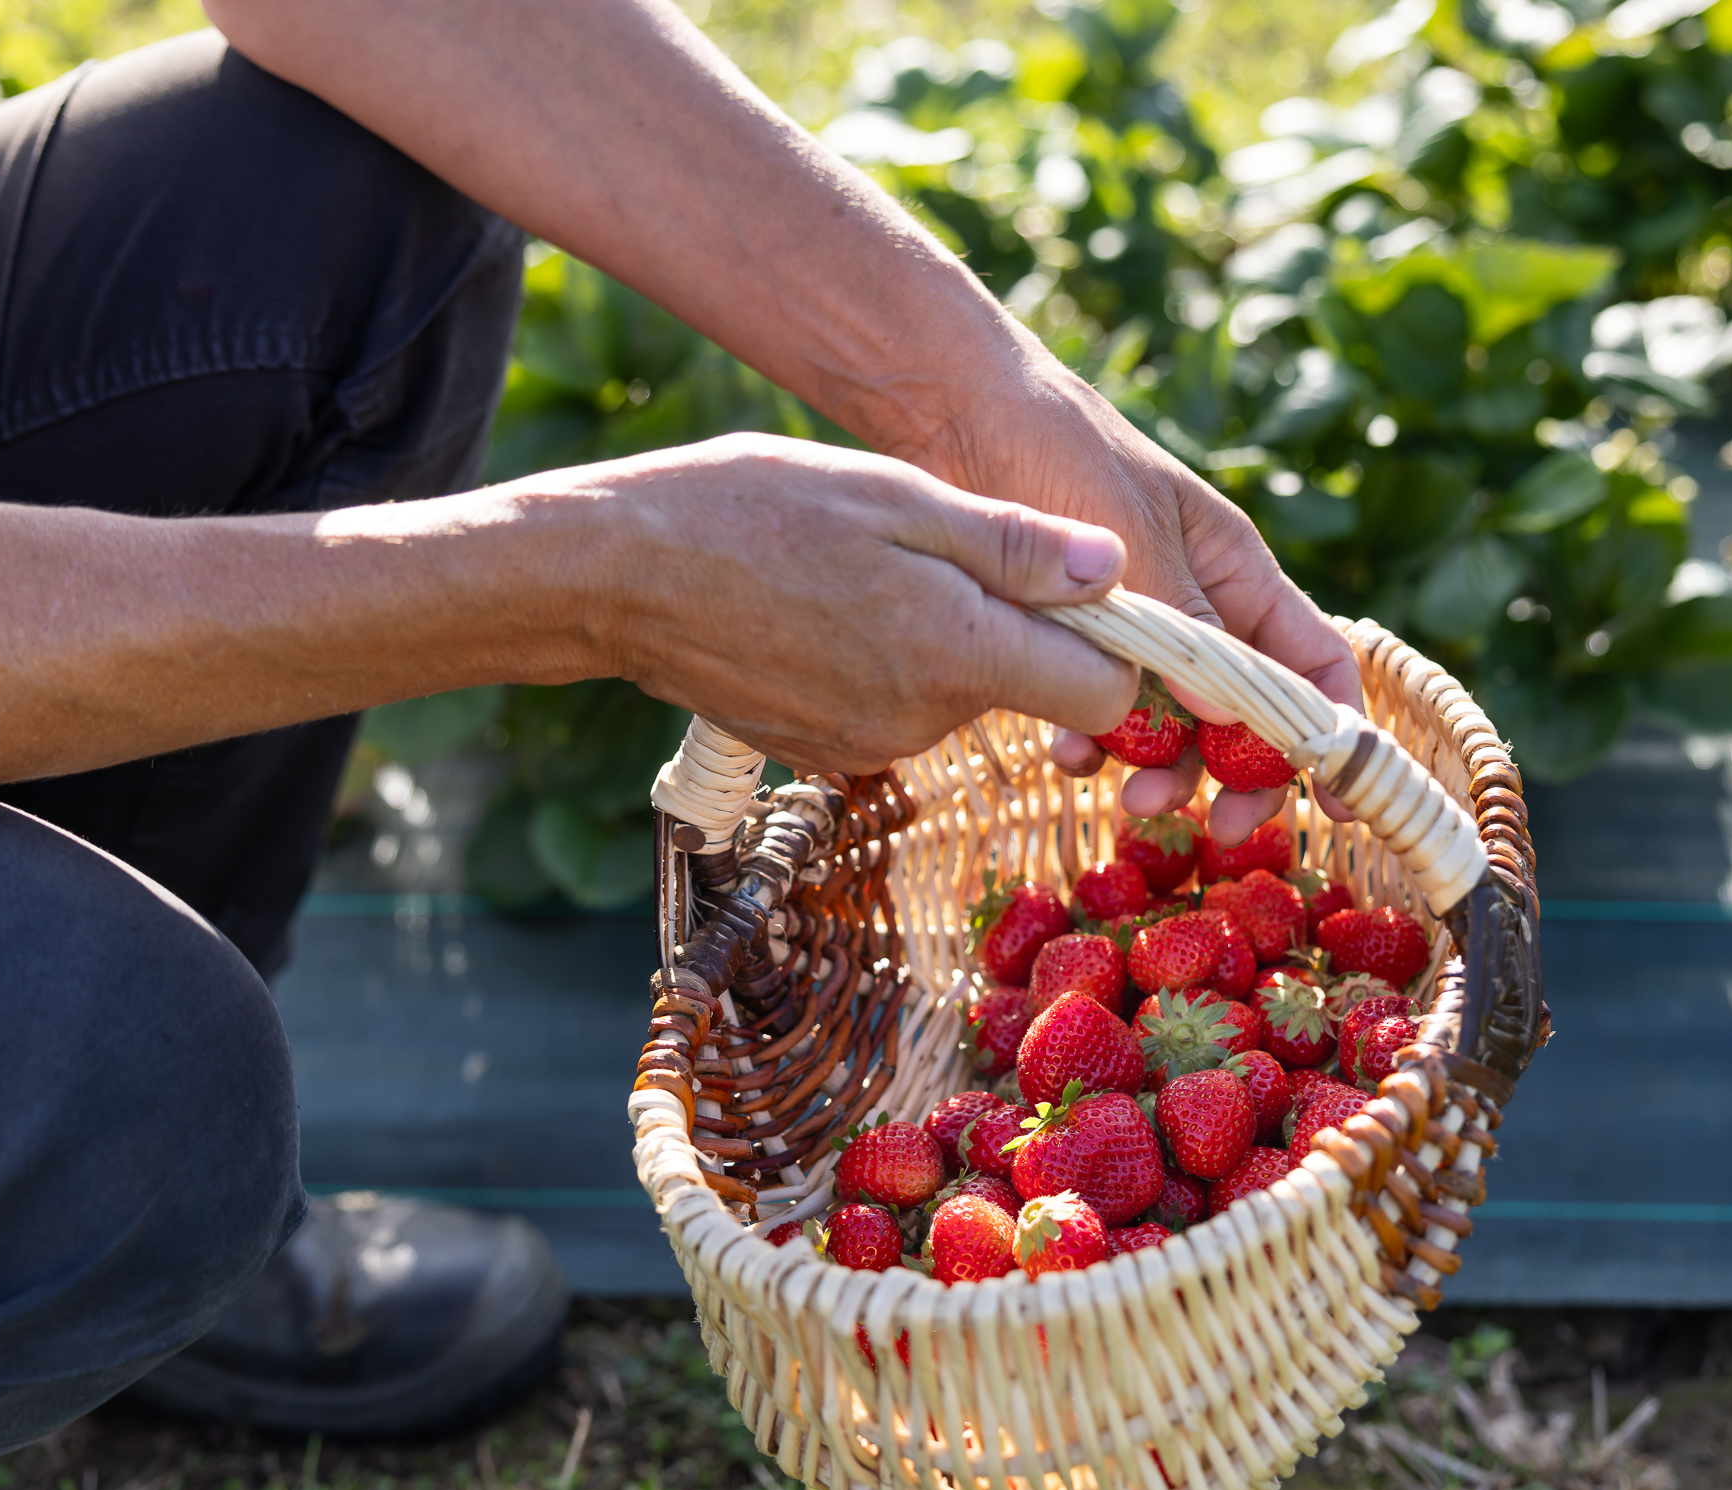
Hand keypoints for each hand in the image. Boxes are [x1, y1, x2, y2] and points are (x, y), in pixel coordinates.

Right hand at [571, 434, 1137, 773]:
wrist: (614, 577)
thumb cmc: (752, 510)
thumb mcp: (898, 495)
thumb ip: (1014, 544)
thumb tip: (1116, 571)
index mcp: (958, 653)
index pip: (1105, 693)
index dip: (1114, 644)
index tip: (1080, 589)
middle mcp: (925, 721)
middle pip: (1032, 688)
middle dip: (1014, 626)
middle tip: (937, 547)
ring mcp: (873, 746)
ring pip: (962, 695)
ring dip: (944, 638)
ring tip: (864, 571)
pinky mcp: (829, 752)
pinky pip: (900, 709)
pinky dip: (888, 664)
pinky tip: (827, 612)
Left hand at [896, 353, 1363, 848]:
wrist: (956, 409)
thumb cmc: (1062, 451)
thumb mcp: (1134, 543)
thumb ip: (1185, 631)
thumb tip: (1232, 720)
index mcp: (1237, 572)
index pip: (1316, 662)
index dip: (1337, 733)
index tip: (1339, 801)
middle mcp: (1198, 606)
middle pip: (1248, 714)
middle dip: (1237, 775)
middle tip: (1216, 831)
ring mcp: (1137, 627)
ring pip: (1173, 724)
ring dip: (1160, 768)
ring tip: (1126, 796)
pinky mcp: (1074, 640)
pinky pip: (1101, 709)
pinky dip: (1093, 739)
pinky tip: (1067, 752)